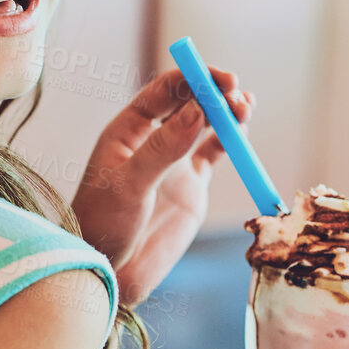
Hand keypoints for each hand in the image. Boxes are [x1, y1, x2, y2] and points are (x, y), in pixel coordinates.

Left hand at [71, 66, 253, 305]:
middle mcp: (152, 139)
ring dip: (225, 111)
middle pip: (188, 102)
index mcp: (128, 130)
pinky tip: (242, 127)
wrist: (109, 270)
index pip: (163, 91)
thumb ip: (163, 149)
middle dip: (213, 92)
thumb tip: (197, 110)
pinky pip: (214, 151)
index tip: (219, 78)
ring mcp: (173, 160)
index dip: (192, 78)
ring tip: (244, 106)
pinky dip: (230, 137)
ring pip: (204, 123)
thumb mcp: (129, 185)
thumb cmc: (104, 225)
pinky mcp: (190, 183)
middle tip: (236, 93)